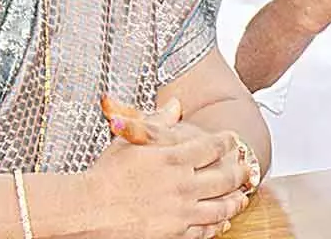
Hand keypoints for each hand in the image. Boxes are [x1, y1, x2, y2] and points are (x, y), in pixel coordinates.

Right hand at [96, 96, 250, 237]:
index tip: (233, 140)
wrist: (84, 211)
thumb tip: (175, 104)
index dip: (227, 142)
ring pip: (220, 207)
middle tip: (245, 169)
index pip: (214, 147)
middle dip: (239, 172)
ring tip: (240, 197)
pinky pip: (204, 230)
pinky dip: (216, 226)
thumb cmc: (104, 175)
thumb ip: (158, 122)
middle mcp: (182, 185)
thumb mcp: (131, 142)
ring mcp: (180, 212)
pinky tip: (221, 222)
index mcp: (174, 159)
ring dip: (234, 201)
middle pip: (225, 177)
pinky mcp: (173, 234)